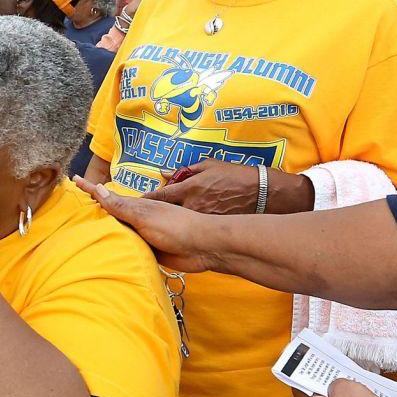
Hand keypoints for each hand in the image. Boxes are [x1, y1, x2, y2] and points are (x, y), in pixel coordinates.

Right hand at [75, 176, 214, 272]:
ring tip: (83, 229)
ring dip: (104, 231)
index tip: (75, 179)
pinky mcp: (148, 251)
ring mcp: (142, 235)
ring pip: (118, 232)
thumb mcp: (145, 215)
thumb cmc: (175, 226)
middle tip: (74, 205)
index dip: (91, 188)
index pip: (107, 196)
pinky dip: (118, 248)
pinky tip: (107, 250)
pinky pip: (127, 248)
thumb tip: (99, 189)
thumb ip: (121, 207)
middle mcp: (136, 219)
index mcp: (135, 207)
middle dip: (94, 210)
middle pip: (110, 215)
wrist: (201, 247)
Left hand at [148, 158, 311, 215]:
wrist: (261, 193)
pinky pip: (193, 229)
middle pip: (165, 213)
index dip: (147, 200)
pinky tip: (183, 230)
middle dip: (155, 214)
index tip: (136, 202)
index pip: (161, 196)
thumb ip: (185, 171)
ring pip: (179, 223)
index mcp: (190, 188)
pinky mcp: (212, 229)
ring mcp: (202, 220)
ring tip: (161, 223)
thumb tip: (165, 172)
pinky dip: (186, 228)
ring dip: (170, 222)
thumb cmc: (235, 176)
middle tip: (144, 215)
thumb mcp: (209, 166)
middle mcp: (193, 207)